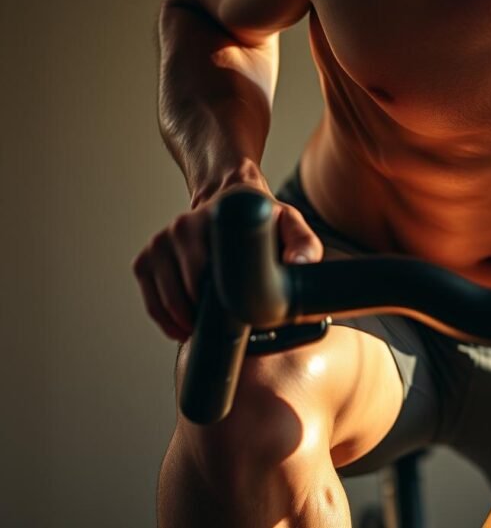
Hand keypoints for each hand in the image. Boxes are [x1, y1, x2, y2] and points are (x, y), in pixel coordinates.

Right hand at [132, 183, 323, 340]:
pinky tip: (183, 326)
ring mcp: (159, 243)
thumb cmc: (262, 218)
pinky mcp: (146, 259)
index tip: (234, 315)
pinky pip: (150, 300)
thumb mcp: (290, 224)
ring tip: (207, 327)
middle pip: (184, 293)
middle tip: (227, 324)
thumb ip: (304, 244)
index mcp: (212, 219)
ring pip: (164, 300)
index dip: (218, 302)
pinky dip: (164, 318)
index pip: (205, 272)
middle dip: (203, 316)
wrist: (231, 201)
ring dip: (182, 321)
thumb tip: (299, 265)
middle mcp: (180, 228)